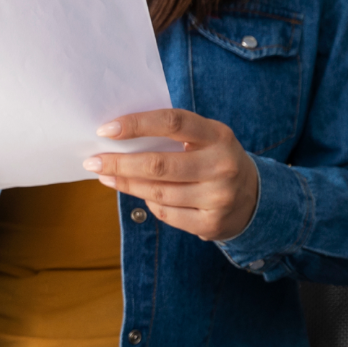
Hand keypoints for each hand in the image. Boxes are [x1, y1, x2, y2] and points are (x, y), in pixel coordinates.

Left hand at [83, 110, 259, 242]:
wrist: (255, 198)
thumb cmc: (215, 160)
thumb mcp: (206, 139)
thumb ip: (172, 135)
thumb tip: (117, 138)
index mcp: (219, 136)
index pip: (173, 123)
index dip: (137, 124)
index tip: (106, 130)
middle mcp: (222, 166)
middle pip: (159, 165)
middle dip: (119, 163)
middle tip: (93, 161)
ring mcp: (219, 197)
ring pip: (157, 192)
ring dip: (126, 184)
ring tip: (106, 175)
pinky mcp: (211, 223)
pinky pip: (166, 213)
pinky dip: (148, 203)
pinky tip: (141, 194)